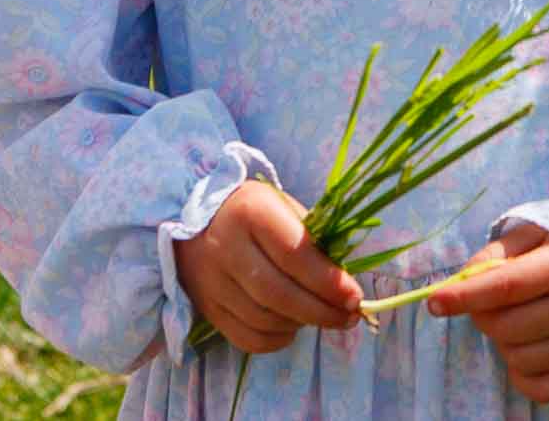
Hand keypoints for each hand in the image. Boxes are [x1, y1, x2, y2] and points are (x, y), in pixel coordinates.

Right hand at [173, 181, 362, 354]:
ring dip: (301, 324)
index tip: (355, 297)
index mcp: (251, 212)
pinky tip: (292, 328)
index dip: (327, 282)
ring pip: (264, 319)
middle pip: (279, 294)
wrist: (193, 218)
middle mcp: (226, 247)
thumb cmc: (254, 212)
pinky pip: (245, 338)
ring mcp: (211, 281)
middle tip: (349, 317)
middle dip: (321, 311)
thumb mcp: (283, 207)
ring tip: (321, 315)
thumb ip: (312, 239)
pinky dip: (276, 340)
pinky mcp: (206, 307)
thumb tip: (343, 282)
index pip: (294, 255)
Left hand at [425, 222, 548, 403]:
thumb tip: (460, 282)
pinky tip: (532, 345)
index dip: (465, 296)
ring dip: (504, 341)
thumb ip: (496, 253)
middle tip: (493, 300)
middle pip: (503, 327)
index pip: (505, 287)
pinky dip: (521, 371)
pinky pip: (535, 388)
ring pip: (514, 358)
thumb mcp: (536, 232)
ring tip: (523, 317)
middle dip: (483, 314)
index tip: (434, 302)